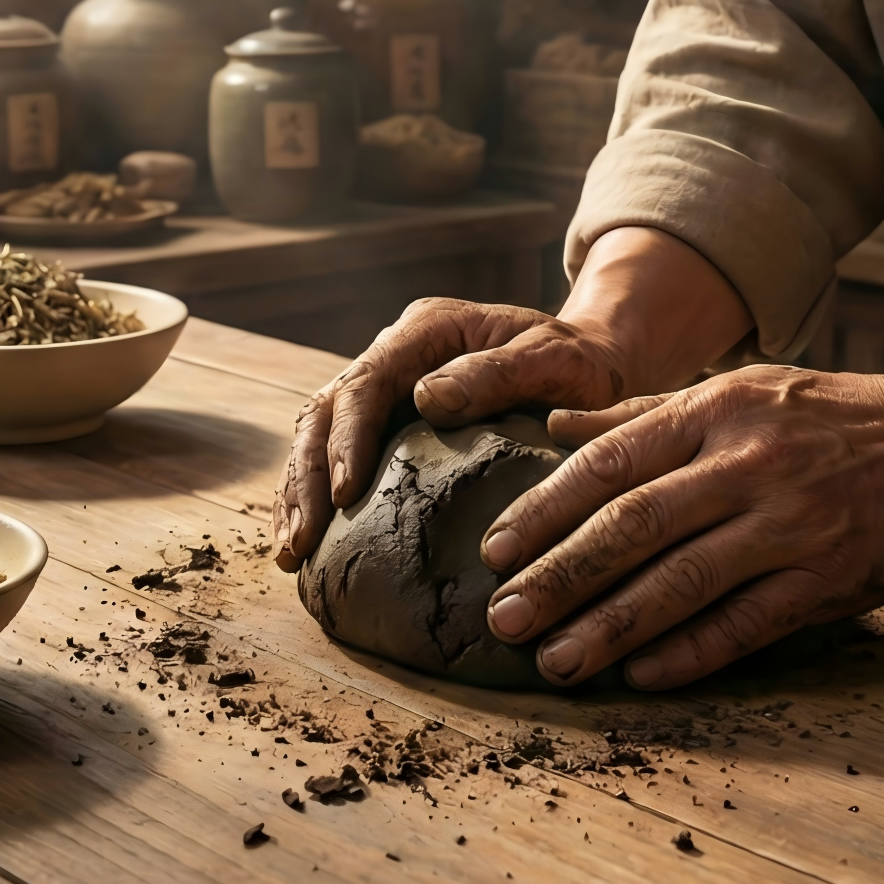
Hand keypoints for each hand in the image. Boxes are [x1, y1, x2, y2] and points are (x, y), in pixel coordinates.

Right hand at [271, 298, 632, 569]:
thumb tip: (428, 397)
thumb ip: (498, 372)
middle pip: (326, 410)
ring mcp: (387, 387)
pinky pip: (336, 455)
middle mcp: (395, 353)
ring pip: (318, 434)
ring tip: (290, 553)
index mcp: (427, 329)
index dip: (348, 438)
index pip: (367, 381)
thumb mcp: (557, 361)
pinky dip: (317, 496)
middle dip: (306, 477)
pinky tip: (310, 544)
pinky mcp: (389, 423)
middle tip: (298, 542)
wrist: (593, 364)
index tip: (344, 492)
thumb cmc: (582, 364)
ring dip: (299, 492)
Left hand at [478, 366, 883, 688]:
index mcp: (717, 411)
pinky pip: (747, 623)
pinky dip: (691, 652)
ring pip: (682, 582)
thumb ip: (646, 415)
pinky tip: (641, 676)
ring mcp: (791, 524)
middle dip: (559, 577)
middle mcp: (748, 464)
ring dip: (610, 627)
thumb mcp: (739, 391)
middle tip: (504, 619)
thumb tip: (555, 427)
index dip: (544, 510)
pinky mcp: (830, 577)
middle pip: (633, 527)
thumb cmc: (831, 417)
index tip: (495, 551)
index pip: (609, 464)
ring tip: (556, 661)